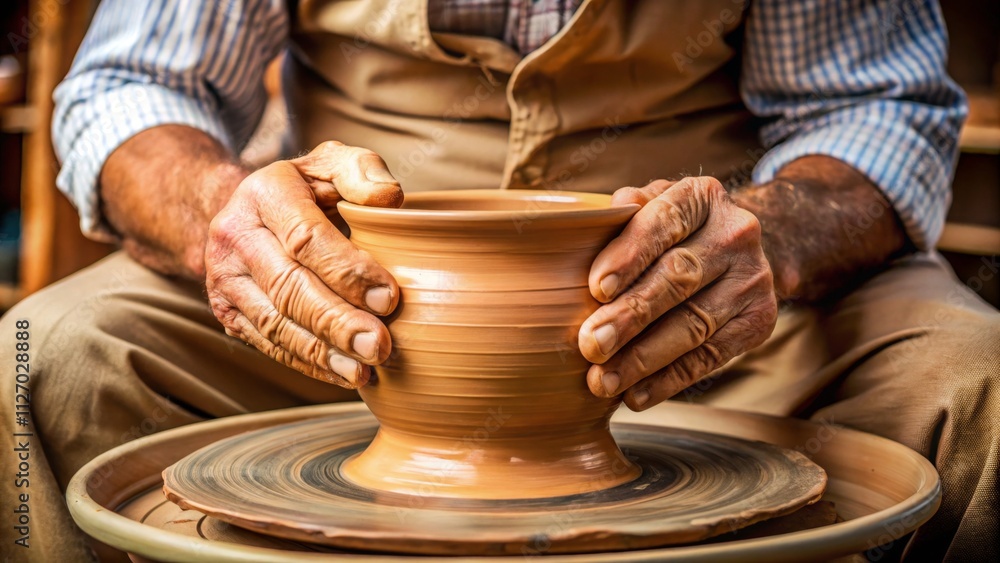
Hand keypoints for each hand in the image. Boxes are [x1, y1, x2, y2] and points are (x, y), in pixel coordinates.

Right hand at [205, 141, 402, 387]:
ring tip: (364, 370)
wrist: (244, 210)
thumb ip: (363, 171)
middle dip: (337, 322)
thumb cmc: (306, 188)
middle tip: (380, 345)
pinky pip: (268, 344)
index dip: (348, 271)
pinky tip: (344, 375)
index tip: (389, 297)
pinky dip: (308, 364)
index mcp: (265, 193)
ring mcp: (225, 278)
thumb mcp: (332, 163)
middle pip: (289, 288)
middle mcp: (234, 235)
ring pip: (275, 323)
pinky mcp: (227, 311)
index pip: (306, 238)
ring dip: (323, 353)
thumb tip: (389, 199)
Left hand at [579, 177, 777, 409]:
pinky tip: (635, 395)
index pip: (664, 222)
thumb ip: (621, 214)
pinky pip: (710, 357)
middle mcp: (736, 233)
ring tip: (603, 381)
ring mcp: (754, 279)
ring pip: (693, 325)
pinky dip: (669, 380)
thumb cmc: (671, 229)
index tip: (596, 288)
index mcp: (702, 196)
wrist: (738, 249)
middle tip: (591, 344)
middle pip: (679, 279)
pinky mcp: (760, 321)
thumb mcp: (650, 205)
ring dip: (644, 359)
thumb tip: (591, 229)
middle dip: (631, 316)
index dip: (630, 255)